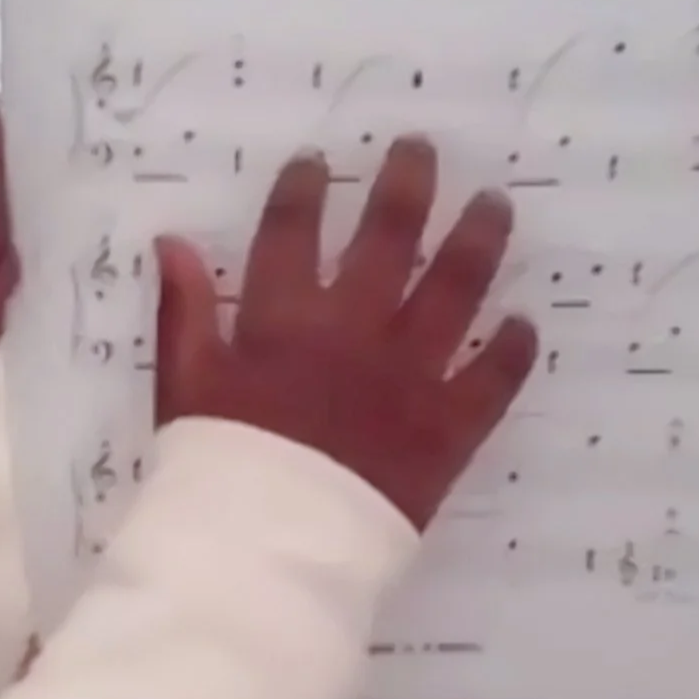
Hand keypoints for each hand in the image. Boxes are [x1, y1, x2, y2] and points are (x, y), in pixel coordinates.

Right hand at [155, 134, 536, 530]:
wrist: (270, 549)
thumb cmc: (218, 469)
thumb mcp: (184, 386)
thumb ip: (185, 311)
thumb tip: (173, 242)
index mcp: (283, 318)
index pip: (293, 232)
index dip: (304, 189)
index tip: (316, 162)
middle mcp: (355, 329)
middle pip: (389, 236)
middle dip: (407, 185)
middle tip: (421, 150)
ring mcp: (411, 373)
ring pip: (456, 288)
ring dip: (478, 240)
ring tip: (494, 205)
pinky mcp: (450, 425)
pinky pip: (495, 377)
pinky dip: (514, 349)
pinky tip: (525, 325)